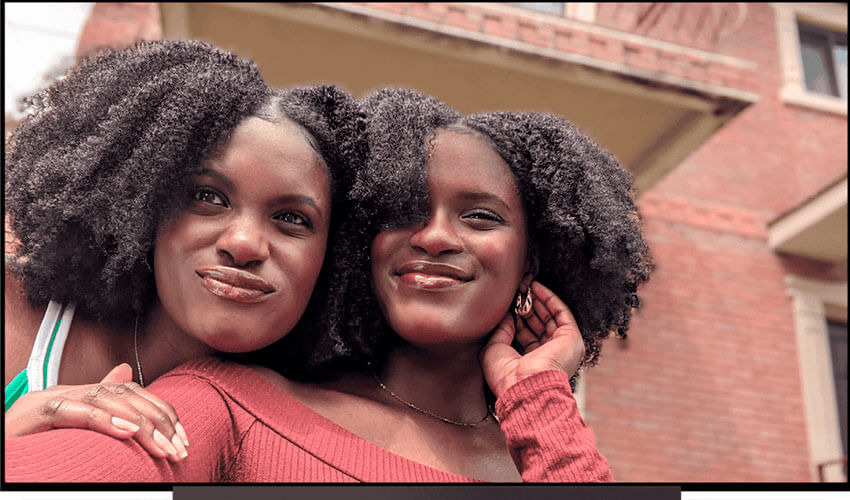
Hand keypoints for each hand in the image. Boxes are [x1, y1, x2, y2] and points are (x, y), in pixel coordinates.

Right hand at [4, 364, 188, 460]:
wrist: (0, 455)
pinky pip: (73, 412)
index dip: (161, 412)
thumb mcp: (71, 425)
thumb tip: (125, 372)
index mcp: (79, 395)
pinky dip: (103, 420)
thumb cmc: (29, 443)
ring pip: (104, 400)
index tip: (181, 438)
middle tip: (177, 447)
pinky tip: (126, 431)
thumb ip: (100, 404)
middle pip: (123, 395)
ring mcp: (49, 400)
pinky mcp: (34, 414)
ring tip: (161, 444)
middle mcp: (66, 391)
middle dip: (157, 421)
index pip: (131, 392)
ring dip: (139, 423)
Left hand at [480, 281, 585, 398]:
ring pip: (551, 317)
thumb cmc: (506, 377)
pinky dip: (550, 299)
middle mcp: (549, 355)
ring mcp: (562, 347)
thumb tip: (507, 313)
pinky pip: (562, 313)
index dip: (516, 318)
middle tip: (516, 291)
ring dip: (537, 300)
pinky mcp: (572, 338)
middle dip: (527, 306)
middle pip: (539, 324)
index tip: (508, 303)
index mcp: (532, 363)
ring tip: (524, 286)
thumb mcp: (495, 349)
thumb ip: (502, 329)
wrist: (524, 387)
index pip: (526, 334)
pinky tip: (536, 288)